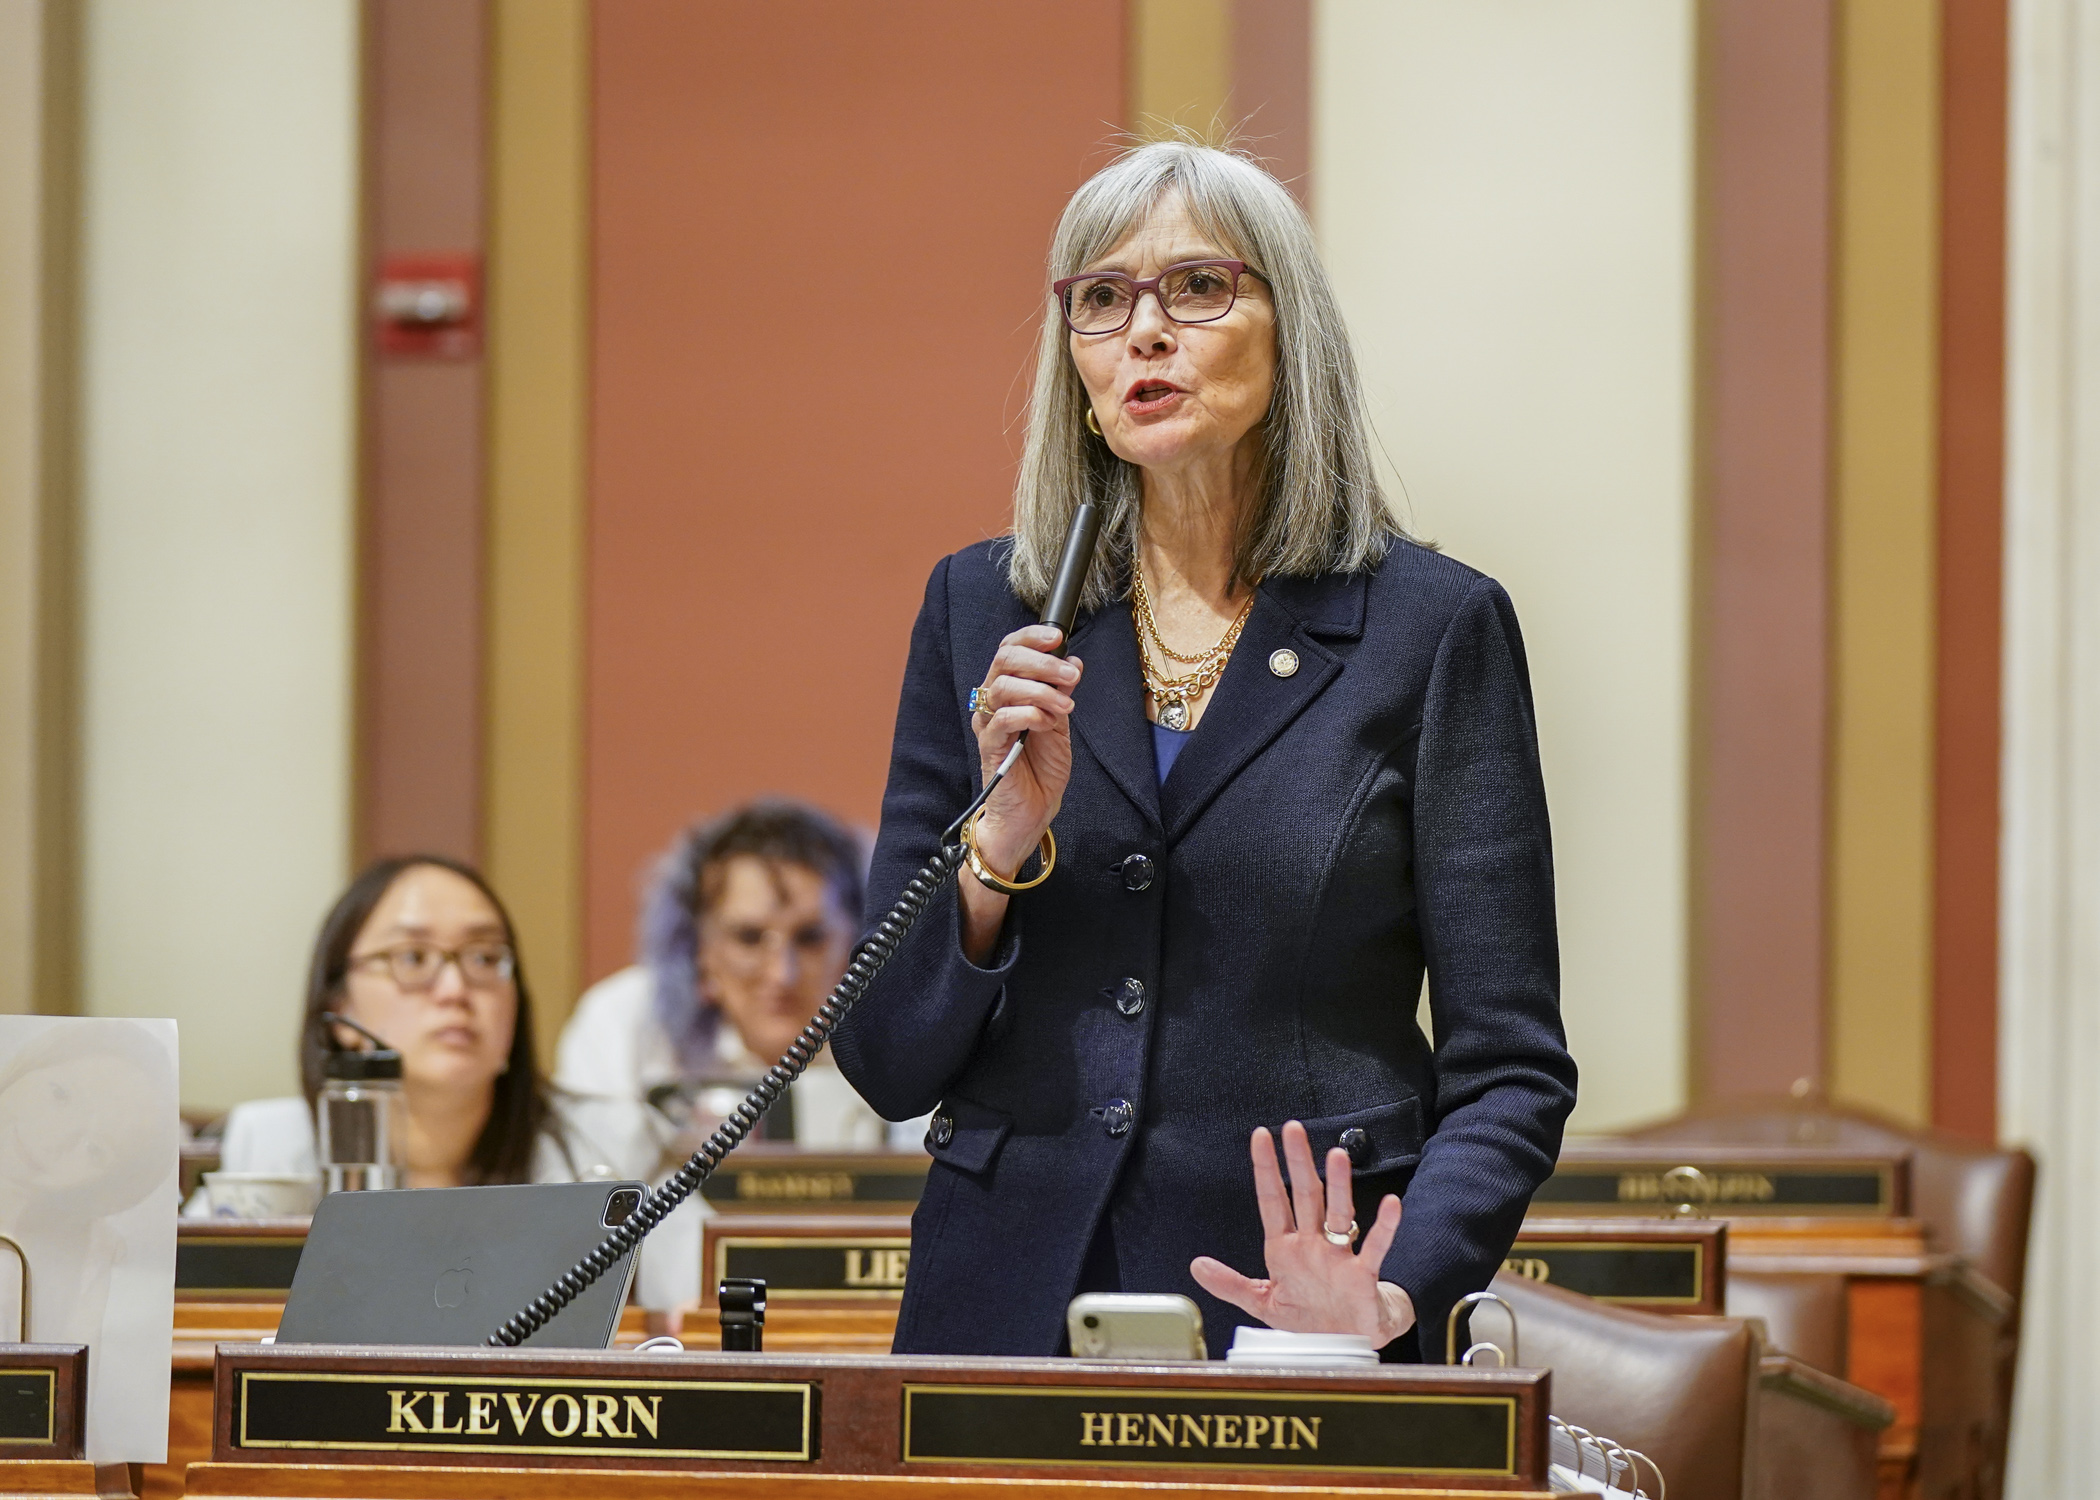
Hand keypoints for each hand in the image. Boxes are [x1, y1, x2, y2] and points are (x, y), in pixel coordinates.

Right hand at [969, 624, 1083, 871]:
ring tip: (1065, 706)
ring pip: (1003, 686)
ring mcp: (989, 724)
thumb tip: (1073, 661)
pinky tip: (1046, 722)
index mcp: (1009, 691)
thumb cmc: (1041, 768)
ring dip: (1041, 690)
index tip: (1057, 636)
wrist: (1032, 810)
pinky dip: (1029, 714)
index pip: (1010, 650)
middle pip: (1004, 660)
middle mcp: (993, 702)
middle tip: (1071, 676)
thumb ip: (1061, 692)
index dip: (1031, 637)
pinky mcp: (989, 747)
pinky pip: (1003, 719)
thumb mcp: (1059, 722)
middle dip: (1041, 661)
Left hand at [1190, 1120, 1415, 1344]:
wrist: (1347, 1343)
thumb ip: (1230, 1284)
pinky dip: (1384, 1227)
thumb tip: (1196, 1265)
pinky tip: (1391, 1205)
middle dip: (1299, 1163)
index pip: (1273, 1200)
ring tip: (1336, 1156)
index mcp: (1286, 1248)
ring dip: (1338, 1186)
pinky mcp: (1363, 1276)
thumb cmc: (1310, 1317)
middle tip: (1293, 1129)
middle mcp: (1312, 1245)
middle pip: (1306, 1196)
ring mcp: (1338, 1257)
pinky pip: (1375, 1248)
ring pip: (1339, 1213)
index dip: (1266, 1169)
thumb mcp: (1263, 1303)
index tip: (1260, 1137)